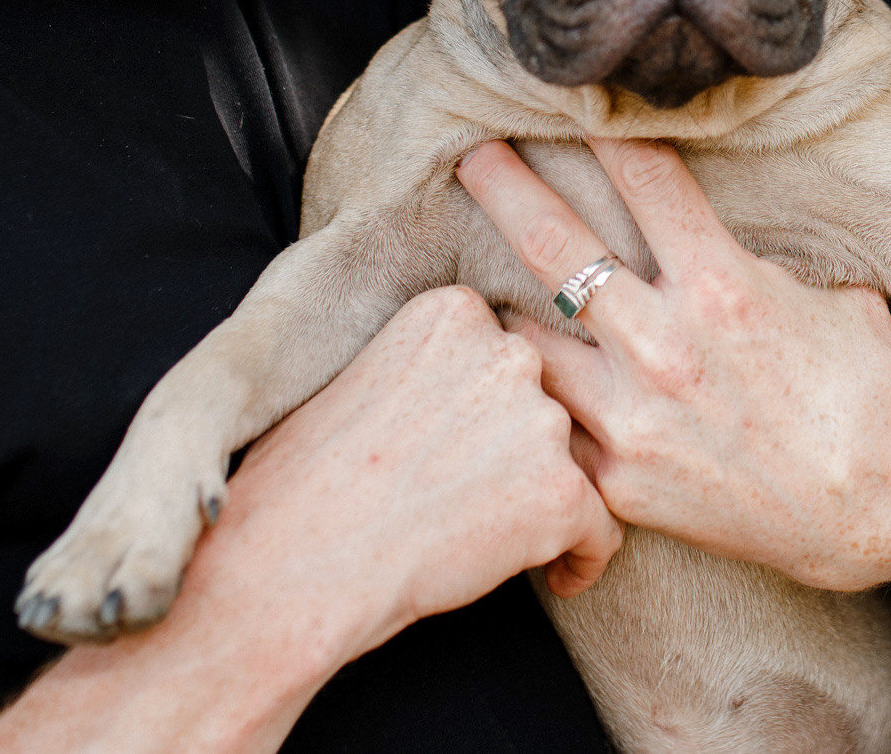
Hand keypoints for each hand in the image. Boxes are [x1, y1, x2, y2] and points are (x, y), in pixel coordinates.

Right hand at [0, 286, 617, 753]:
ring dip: (553, 500)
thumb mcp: (367, 380)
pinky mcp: (560, 491)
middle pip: (552, 400)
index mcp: (452, 311)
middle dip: (529, 449)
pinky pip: (603, 528)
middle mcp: (508, 349)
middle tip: (485, 498)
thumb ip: (439, 368)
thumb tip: (488, 390)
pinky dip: (583, 558)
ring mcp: (540, 418)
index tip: (469, 449)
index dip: (496, 408)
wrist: (287, 564)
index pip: (509, 353)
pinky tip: (553, 578)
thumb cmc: (305, 484)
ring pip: (581, 461)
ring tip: (502, 541)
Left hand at [456, 138, 890, 592]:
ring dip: (507, 309)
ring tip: (480, 289)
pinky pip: (551, 426)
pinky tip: (517, 386)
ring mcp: (633, 418)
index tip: (575, 102)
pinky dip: (536, 400)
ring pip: (529, 342)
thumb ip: (765, 262)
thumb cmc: (868, 398)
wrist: (876, 518)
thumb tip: (734, 232)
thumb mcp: (834, 299)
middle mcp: (665, 345)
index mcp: (722, 285)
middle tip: (472, 157)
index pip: (645, 179)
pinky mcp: (619, 483)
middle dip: (505, 189)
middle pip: (556, 245)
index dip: (605, 130)